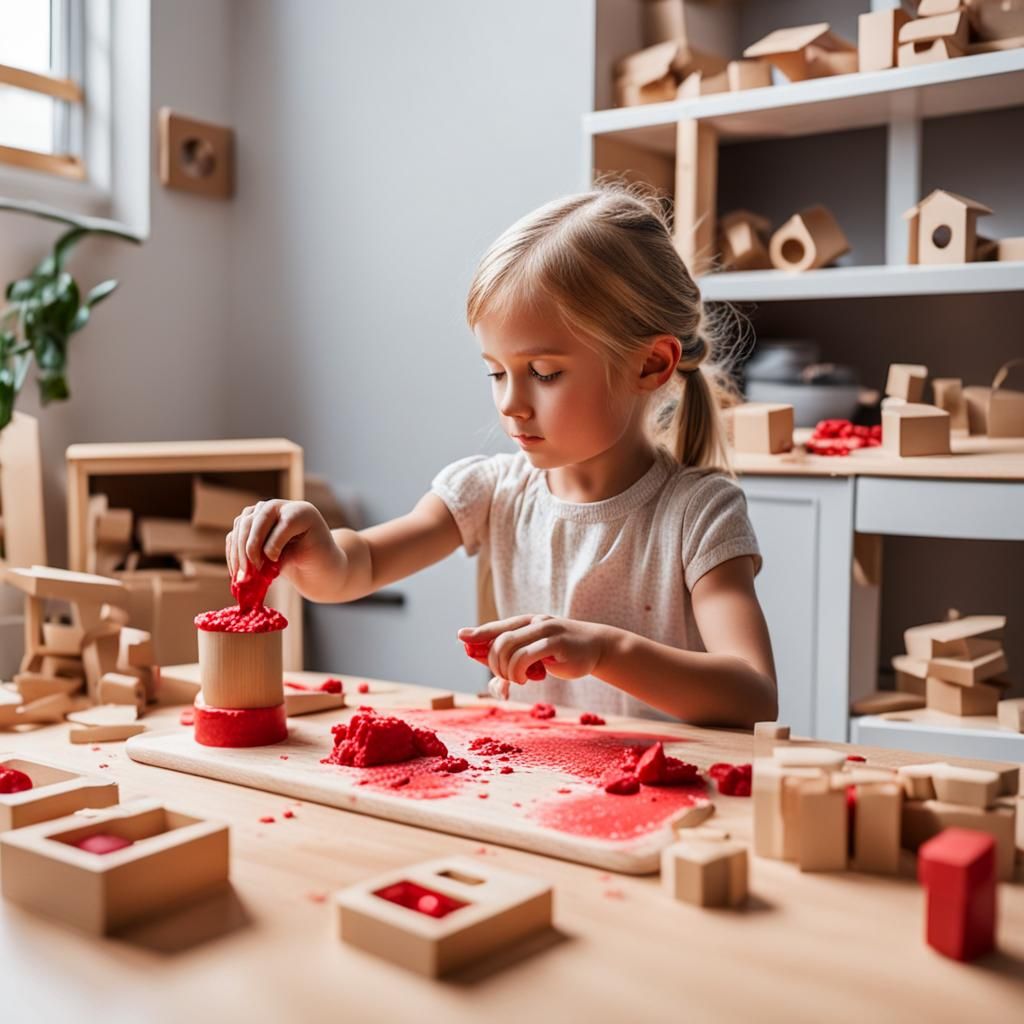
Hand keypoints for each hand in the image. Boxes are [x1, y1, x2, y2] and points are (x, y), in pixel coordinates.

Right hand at [226, 499, 336, 581]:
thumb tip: (258, 558)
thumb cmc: (316, 561)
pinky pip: (235, 535)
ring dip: (238, 551)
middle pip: (257, 519)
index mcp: (301, 511)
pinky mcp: (250, 526)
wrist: (315, 565)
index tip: (273, 561)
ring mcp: (262, 514)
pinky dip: (232, 553)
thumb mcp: (308, 556)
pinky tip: (236, 572)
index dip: (275, 542)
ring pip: (241, 525)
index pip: (284, 521)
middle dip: (250, 546)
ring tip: (243, 575)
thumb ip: (284, 553)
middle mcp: (280, 507)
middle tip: (250, 571)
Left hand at [457, 615, 611, 697]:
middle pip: (499, 641)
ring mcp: (545, 630)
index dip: (478, 633)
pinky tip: (529, 679)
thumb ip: (516, 662)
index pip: (497, 627)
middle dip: (494, 663)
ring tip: (519, 679)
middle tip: (505, 679)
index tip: (461, 637)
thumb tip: (494, 685)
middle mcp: (533, 622)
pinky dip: (520, 671)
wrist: (598, 647)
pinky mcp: (556, 643)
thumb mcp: (537, 655)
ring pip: (509, 648)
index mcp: (526, 622)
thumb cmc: (563, 653)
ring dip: (508, 671)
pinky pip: (525, 657)